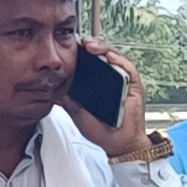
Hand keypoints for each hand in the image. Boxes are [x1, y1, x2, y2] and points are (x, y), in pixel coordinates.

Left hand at [61, 42, 157, 160]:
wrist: (117, 143)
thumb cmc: (100, 129)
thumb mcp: (77, 113)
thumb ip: (67, 100)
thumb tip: (52, 88)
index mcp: (97, 82)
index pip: (90, 61)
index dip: (82, 52)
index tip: (71, 45)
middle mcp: (111, 78)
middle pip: (102, 54)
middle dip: (91, 45)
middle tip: (81, 42)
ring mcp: (123, 80)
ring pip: (115, 57)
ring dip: (103, 49)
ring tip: (91, 46)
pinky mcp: (135, 85)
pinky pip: (129, 68)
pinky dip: (119, 61)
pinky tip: (110, 57)